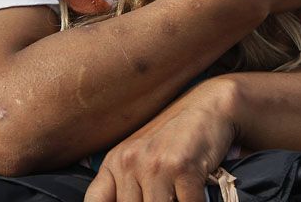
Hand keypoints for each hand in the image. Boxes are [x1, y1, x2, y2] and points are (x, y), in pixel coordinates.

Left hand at [85, 78, 238, 201]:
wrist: (206, 108)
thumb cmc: (172, 138)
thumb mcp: (139, 156)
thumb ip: (124, 185)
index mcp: (115, 162)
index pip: (95, 201)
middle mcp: (129, 162)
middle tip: (166, 195)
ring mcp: (155, 164)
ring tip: (177, 195)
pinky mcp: (183, 168)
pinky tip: (195, 194)